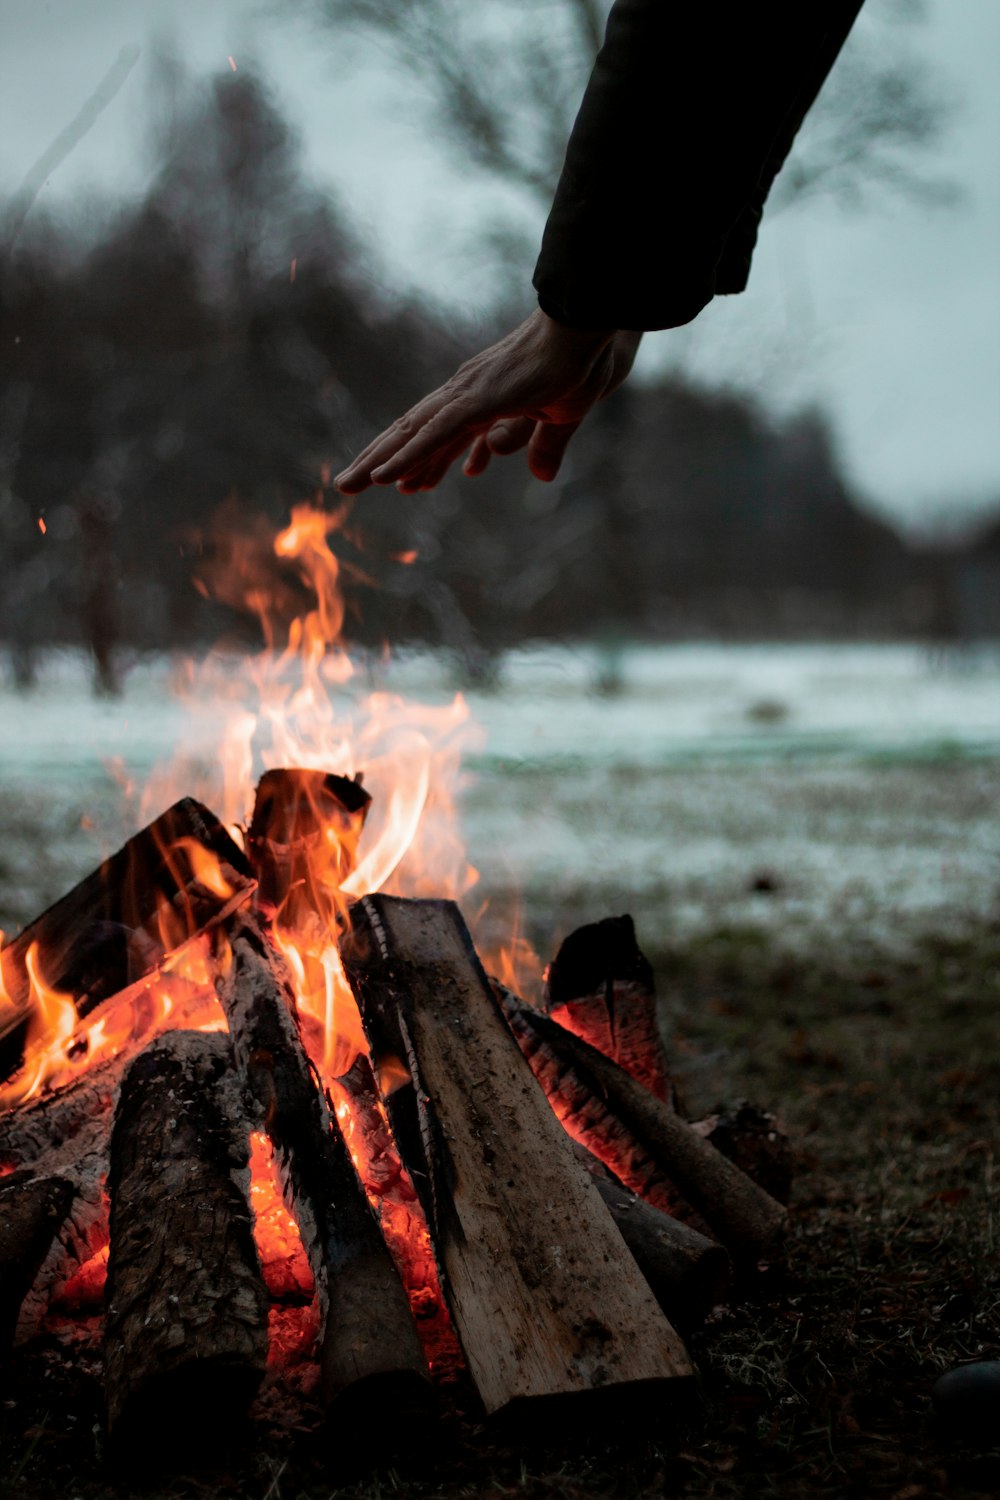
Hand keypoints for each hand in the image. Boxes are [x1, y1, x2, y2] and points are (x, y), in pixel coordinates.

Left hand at [334, 309, 640, 493]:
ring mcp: (468, 394)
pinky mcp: (479, 400)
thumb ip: (544, 446)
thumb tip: (538, 475)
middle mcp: (464, 393)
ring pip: (413, 433)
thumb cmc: (578, 363)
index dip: (411, 457)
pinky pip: (436, 433)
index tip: (391, 481)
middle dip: (378, 458)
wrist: (589, 329)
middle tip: (346, 484)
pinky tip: (386, 476)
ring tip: (349, 484)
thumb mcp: (561, 419)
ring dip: (379, 460)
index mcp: (480, 398)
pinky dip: (409, 455)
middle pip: (411, 431)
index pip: (435, 432)